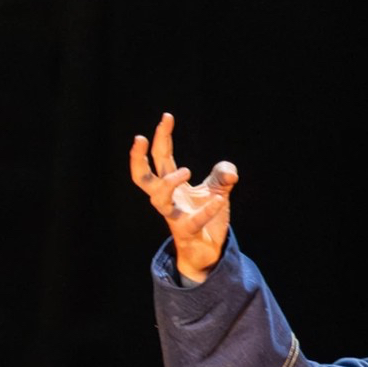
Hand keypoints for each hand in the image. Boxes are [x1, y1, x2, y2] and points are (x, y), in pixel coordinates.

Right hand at [129, 112, 237, 282]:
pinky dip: (207, 210)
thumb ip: (222, 174)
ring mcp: (174, 216)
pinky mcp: (187, 232)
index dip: (162, 136)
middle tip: (139, 138)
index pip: (161, 156)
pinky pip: (192, 221)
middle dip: (138, 158)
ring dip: (169, 182)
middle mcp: (167, 199)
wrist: (210, 250)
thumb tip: (229, 171)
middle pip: (143, 177)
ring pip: (159, 199)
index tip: (167, 116)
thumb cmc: (207, 217)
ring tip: (187, 170)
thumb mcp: (218, 189)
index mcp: (172, 184)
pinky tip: (219, 200)